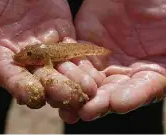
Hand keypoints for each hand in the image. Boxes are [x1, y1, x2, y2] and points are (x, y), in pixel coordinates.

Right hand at [0, 0, 100, 109]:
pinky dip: (83, 62)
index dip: (19, 86)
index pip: (8, 75)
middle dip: (55, 88)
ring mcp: (44, 48)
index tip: (32, 95)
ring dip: (74, 80)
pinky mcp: (62, 36)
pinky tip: (94, 74)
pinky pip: (74, 51)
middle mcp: (22, 57)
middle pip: (39, 78)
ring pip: (60, 68)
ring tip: (88, 90)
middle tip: (70, 98)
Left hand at [59, 0, 165, 122]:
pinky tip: (59, 82)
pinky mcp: (84, 46)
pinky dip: (68, 70)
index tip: (118, 104)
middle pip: (111, 91)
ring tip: (69, 109)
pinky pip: (74, 60)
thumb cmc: (159, 8)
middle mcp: (124, 70)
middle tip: (87, 112)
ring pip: (89, 81)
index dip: (133, 96)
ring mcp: (103, 59)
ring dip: (79, 93)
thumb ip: (165, 61)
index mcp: (150, 70)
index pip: (143, 88)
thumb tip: (158, 78)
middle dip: (99, 102)